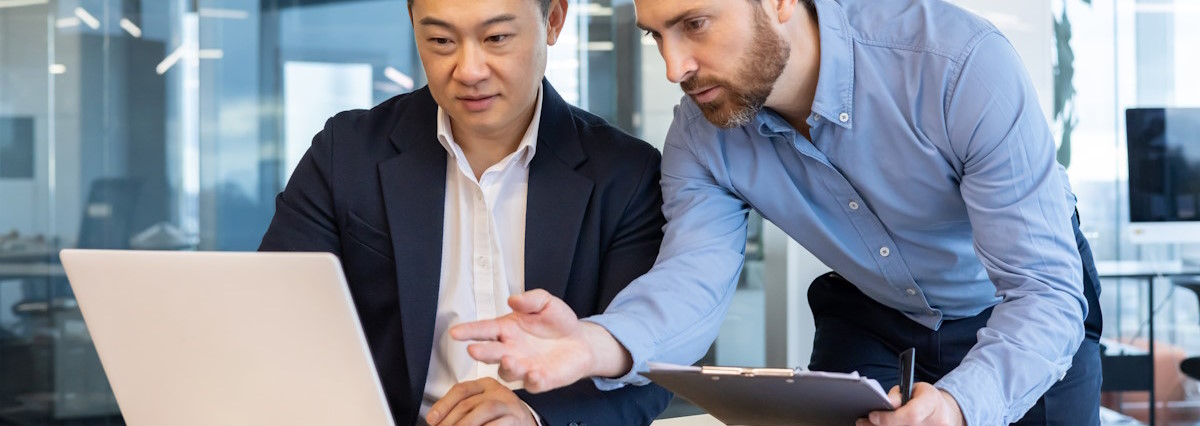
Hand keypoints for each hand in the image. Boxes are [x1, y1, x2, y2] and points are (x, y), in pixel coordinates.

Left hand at [426, 378, 534, 425]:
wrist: (526, 424)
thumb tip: (437, 421)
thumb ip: (461, 412)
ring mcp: (509, 404)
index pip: (461, 389)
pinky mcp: (516, 418)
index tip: (432, 419)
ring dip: (465, 425)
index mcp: (485, 385)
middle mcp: (498, 391)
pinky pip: (497, 424)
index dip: (443, 405)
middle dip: (450, 421)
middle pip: (468, 402)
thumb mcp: (480, 408)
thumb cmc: (499, 418)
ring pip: (484, 410)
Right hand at [449, 289, 630, 391]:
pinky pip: (532, 383)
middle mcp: (510, 350)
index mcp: (507, 329)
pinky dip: (532, 380)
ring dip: (507, 367)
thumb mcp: (547, 303)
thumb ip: (531, 299)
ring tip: (509, 360)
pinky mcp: (540, 380)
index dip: (469, 331)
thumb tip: (514, 299)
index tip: (455, 332)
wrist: (581, 341)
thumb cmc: (559, 322)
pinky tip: (534, 373)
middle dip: (481, 352)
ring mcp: (523, 367)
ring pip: (508, 371)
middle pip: (491, 353)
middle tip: (474, 350)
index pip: (484, 330)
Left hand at [857, 383, 965, 425]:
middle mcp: (937, 422)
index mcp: (932, 403)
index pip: (910, 415)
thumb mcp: (914, 388)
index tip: (872, 416)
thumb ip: (898, 395)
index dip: (889, 418)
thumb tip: (887, 402)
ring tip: (868, 425)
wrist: (944, 413)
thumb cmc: (924, 399)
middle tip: (862, 423)